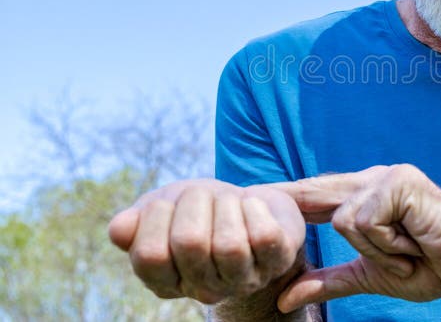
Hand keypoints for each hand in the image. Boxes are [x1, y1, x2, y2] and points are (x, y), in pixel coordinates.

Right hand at [108, 178, 305, 303]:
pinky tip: (252, 205)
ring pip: (229, 245)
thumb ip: (136, 221)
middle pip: (190, 243)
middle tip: (202, 195)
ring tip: (227, 200)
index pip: (149, 255)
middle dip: (194, 202)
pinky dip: (255, 208)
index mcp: (168, 281)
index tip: (169, 202)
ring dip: (226, 205)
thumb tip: (119, 228)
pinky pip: (264, 236)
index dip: (156, 216)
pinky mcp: (277, 262)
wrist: (249, 204)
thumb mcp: (161, 207)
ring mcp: (244, 280)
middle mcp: (205, 289)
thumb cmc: (199, 209)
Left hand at [272, 164, 440, 311]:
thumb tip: (283, 298)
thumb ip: (328, 281)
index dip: (285, 195)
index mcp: (364, 196)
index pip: (315, 194)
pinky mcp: (398, 182)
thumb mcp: (370, 276)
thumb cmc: (429, 267)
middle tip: (263, 199)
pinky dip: (387, 243)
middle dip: (304, 206)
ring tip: (406, 251)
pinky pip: (365, 220)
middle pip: (319, 196)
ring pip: (343, 219)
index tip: (248, 195)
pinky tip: (413, 241)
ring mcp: (386, 176)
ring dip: (376, 250)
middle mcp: (372, 179)